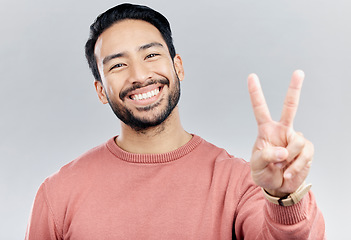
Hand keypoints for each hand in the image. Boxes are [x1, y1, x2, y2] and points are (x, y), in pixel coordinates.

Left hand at [248, 70, 313, 196]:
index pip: (260, 109)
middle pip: (290, 106)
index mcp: (266, 130)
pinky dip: (297, 166)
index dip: (256, 93)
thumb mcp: (256, 166)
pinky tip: (290, 171)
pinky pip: (305, 154)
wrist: (278, 187)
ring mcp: (295, 139)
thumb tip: (283, 150)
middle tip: (299, 72)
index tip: (252, 76)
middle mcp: (282, 130)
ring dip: (289, 159)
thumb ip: (265, 157)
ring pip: (298, 141)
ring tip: (282, 167)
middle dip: (295, 89)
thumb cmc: (263, 173)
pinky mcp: (306, 149)